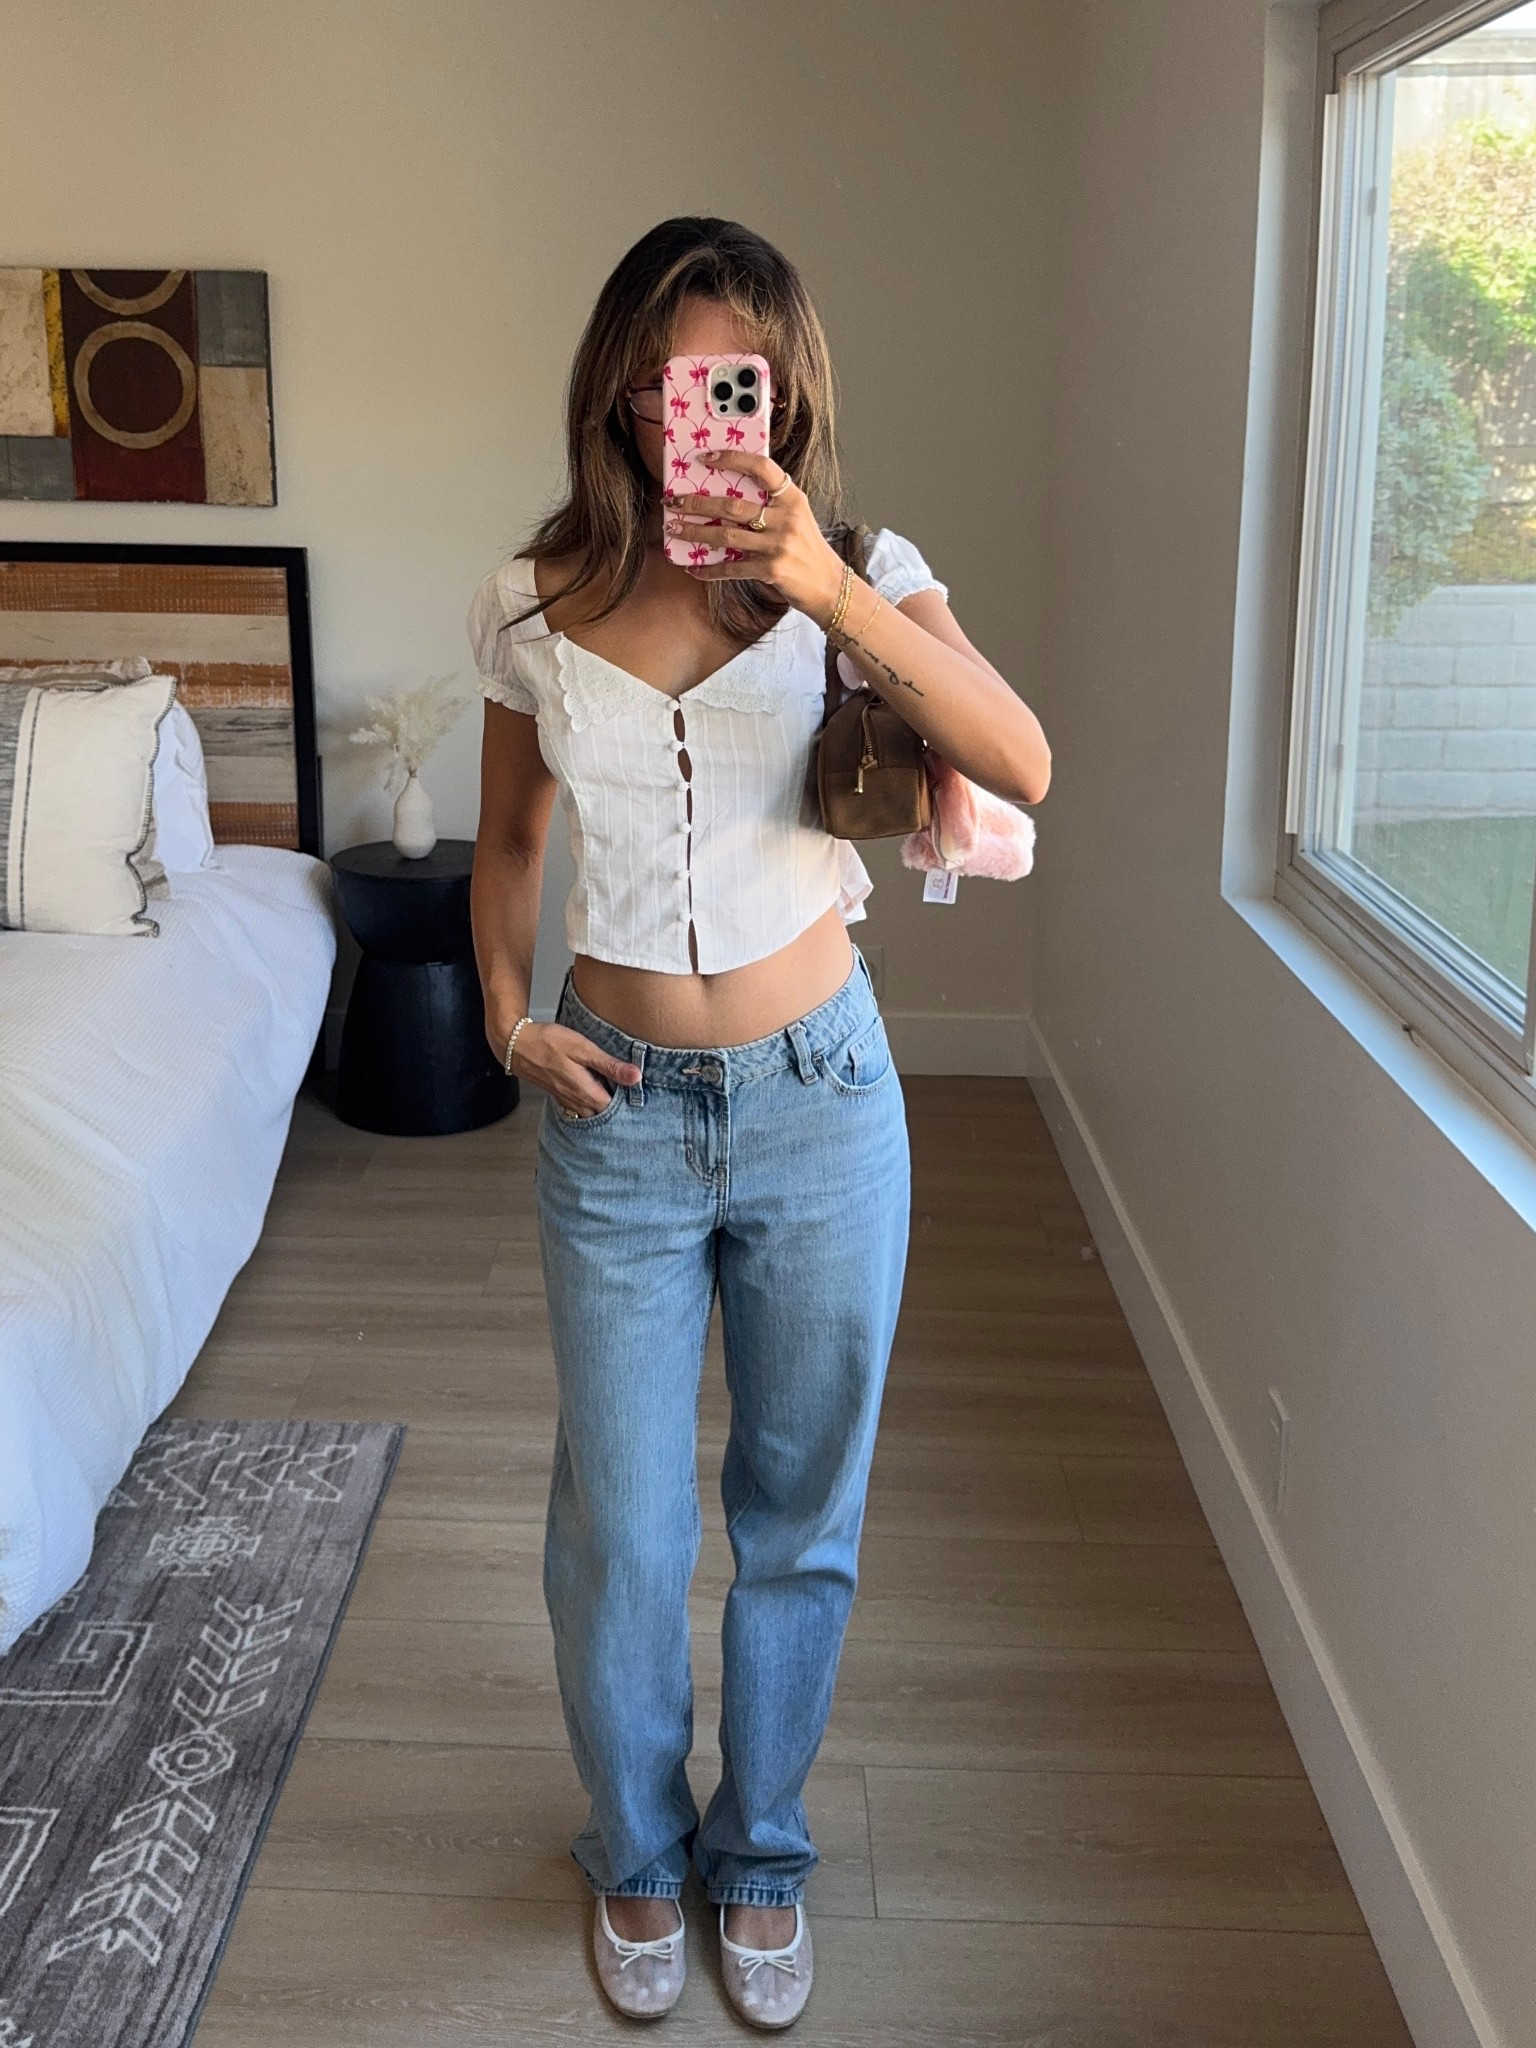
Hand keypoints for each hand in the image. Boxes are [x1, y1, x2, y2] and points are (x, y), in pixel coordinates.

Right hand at [489, 1017, 640, 1118]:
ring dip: (604, 1105)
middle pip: (605, 1114)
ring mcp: (567, 1101)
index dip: (630, 1102)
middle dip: (619, 1106)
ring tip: (616, 1090)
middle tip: (631, 1093)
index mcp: (586, 1093)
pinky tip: (595, 1088)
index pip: (617, 1109)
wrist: (516, 1045)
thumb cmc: (548, 1043)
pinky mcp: (560, 1096)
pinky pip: (580, 1107)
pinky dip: (590, 1101)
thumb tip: (636, 1077)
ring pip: (592, 1112)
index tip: (639, 1092)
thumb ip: (610, 1065)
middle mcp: (577, 1102)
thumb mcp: (583, 1049)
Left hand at [663, 451, 844, 624]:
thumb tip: (726, 494)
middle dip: (697, 502)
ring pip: (726, 535)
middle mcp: (786, 518)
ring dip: (694, 532)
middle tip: (673, 500)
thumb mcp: (796, 517)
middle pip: (732, 505)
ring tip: (673, 529)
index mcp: (792, 498)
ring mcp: (778, 545)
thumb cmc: (806, 548)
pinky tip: (693, 568)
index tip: (706, 458)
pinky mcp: (771, 570)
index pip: (762, 468)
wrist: (828, 585)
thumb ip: (770, 504)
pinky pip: (732, 568)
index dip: (732, 459)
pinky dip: (709, 570)